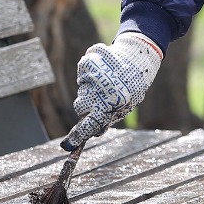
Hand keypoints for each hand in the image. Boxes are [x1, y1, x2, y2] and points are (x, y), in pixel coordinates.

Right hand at [64, 33, 162, 150]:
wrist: (137, 58)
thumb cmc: (131, 87)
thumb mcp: (125, 106)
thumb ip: (108, 118)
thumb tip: (93, 132)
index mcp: (112, 105)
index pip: (90, 125)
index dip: (77, 136)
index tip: (67, 146)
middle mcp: (99, 91)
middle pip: (80, 107)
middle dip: (85, 108)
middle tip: (99, 102)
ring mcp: (91, 74)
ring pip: (81, 91)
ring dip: (89, 91)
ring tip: (106, 83)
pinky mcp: (86, 62)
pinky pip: (82, 76)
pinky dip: (89, 76)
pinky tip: (102, 72)